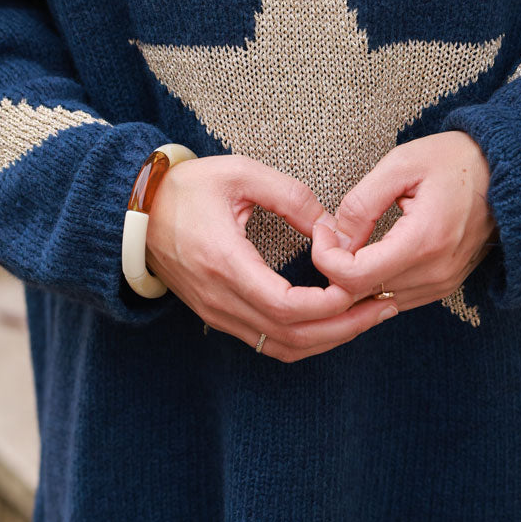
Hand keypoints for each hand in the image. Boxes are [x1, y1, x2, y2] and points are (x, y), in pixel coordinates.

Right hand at [145, 153, 399, 361]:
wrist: (135, 210)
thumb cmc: (187, 187)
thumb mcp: (241, 173)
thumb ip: (291, 196)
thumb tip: (332, 227)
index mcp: (224, 262)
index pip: (283, 305)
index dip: (328, 305)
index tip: (360, 286)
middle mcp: (219, 297)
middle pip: (290, 336)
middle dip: (344, 327)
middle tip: (385, 307)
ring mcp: (216, 312)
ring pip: (281, 347)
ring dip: (329, 339)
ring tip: (369, 316)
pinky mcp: (217, 315)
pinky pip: (266, 342)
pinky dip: (305, 339)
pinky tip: (333, 321)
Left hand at [310, 131, 496, 310]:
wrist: (505, 171)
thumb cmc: (453, 160)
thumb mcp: (400, 165)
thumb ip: (362, 203)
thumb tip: (335, 239)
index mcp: (425, 241)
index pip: (355, 278)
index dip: (325, 257)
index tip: (322, 228)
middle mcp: (436, 273)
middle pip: (362, 295)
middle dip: (334, 268)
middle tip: (330, 231)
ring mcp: (443, 284)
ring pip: (376, 301)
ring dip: (354, 278)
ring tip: (350, 239)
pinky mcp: (445, 286)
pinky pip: (395, 297)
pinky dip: (375, 282)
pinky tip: (369, 253)